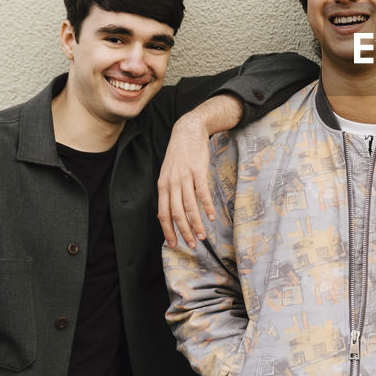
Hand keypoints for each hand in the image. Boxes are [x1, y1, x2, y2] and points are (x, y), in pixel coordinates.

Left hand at [157, 113, 218, 247]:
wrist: (188, 131)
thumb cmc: (179, 154)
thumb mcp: (168, 173)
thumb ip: (169, 192)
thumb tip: (168, 212)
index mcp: (163, 186)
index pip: (163, 214)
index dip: (168, 231)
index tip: (174, 244)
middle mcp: (172, 183)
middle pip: (176, 213)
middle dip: (183, 232)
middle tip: (191, 245)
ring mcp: (185, 177)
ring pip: (189, 206)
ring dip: (196, 224)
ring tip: (203, 236)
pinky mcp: (198, 171)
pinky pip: (202, 193)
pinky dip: (207, 207)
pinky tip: (212, 217)